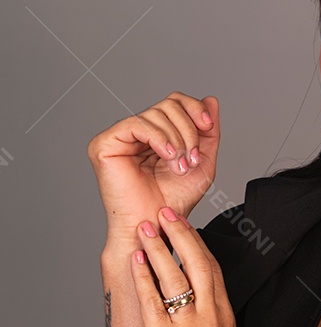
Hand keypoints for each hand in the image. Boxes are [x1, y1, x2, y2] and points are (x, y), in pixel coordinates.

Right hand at [88, 91, 220, 248]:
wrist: (156, 228)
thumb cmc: (173, 203)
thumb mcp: (202, 163)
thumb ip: (208, 132)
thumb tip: (211, 99)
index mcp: (157, 135)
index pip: (175, 102)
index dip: (194, 108)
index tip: (208, 127)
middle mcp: (137, 133)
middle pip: (168, 104)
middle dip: (187, 130)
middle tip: (191, 159)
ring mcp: (119, 137)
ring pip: (155, 113)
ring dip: (177, 140)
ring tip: (179, 167)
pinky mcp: (105, 144)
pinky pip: (136, 124)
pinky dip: (158, 137)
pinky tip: (167, 155)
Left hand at [130, 205, 241, 326]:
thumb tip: (192, 312)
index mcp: (225, 318)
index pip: (214, 270)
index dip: (198, 245)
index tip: (185, 227)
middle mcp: (210, 317)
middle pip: (198, 262)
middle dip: (180, 233)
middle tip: (165, 211)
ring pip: (175, 274)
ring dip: (158, 246)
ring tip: (145, 225)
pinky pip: (153, 300)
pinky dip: (144, 276)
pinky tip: (137, 260)